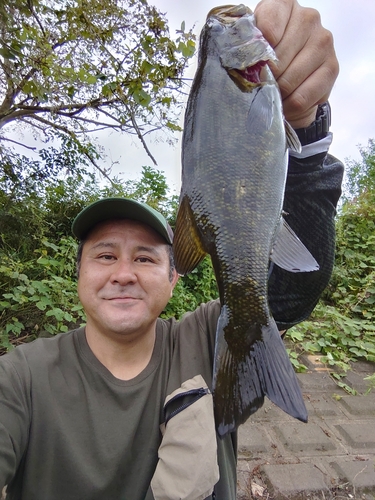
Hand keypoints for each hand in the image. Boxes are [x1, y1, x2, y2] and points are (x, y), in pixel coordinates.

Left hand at [254, 0, 338, 128]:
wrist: (289, 76)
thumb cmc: (267, 59)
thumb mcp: (252, 47)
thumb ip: (249, 49)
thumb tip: (250, 67)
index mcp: (283, 5)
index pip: (267, 28)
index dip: (257, 54)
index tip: (252, 66)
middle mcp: (308, 18)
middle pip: (278, 59)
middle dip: (266, 80)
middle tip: (261, 87)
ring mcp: (323, 41)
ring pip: (290, 80)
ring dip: (277, 96)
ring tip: (273, 96)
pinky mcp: (332, 68)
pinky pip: (302, 97)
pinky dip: (290, 107)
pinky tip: (286, 103)